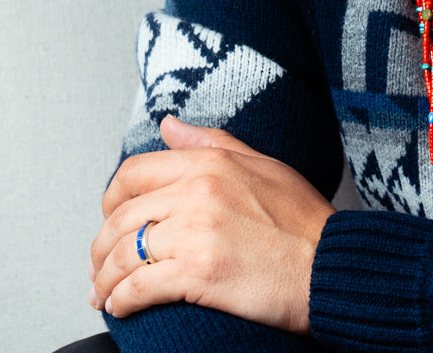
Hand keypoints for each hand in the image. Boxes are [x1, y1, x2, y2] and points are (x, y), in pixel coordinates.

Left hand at [88, 115, 334, 334]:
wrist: (331, 268)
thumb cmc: (305, 222)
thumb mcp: (264, 165)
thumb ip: (212, 142)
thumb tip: (167, 124)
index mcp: (211, 162)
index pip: (133, 173)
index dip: (112, 200)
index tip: (112, 221)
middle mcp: (197, 191)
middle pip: (120, 218)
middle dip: (100, 248)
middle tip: (100, 267)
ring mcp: (195, 232)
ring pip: (122, 254)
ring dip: (105, 280)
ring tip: (105, 294)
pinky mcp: (197, 272)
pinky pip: (137, 287)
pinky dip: (121, 301)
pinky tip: (121, 308)